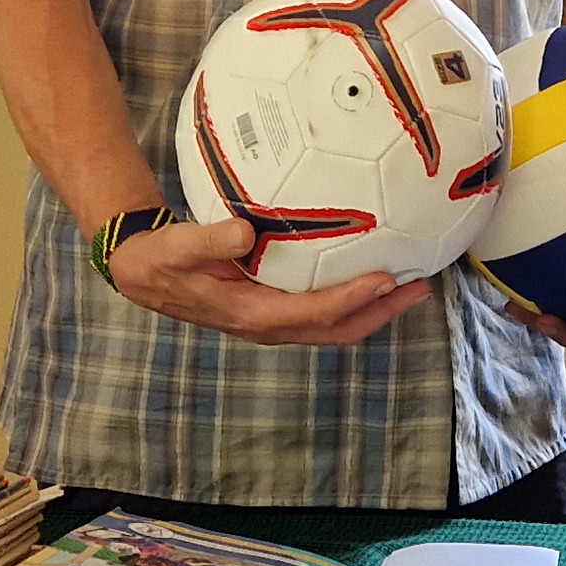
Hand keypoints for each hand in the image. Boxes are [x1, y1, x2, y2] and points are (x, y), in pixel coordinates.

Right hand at [102, 218, 438, 345]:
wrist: (145, 271)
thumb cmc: (163, 259)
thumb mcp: (178, 247)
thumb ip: (210, 241)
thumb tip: (245, 235)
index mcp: (250, 313)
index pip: (311, 314)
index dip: (350, 300)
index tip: (384, 280)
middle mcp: (268, 323)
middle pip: (336, 330)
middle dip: (380, 313)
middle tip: (420, 289)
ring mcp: (273, 319)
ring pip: (334, 325)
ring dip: (374, 309)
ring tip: (411, 287)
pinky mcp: (275, 306)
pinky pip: (323, 310)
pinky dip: (353, 298)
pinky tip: (372, 275)